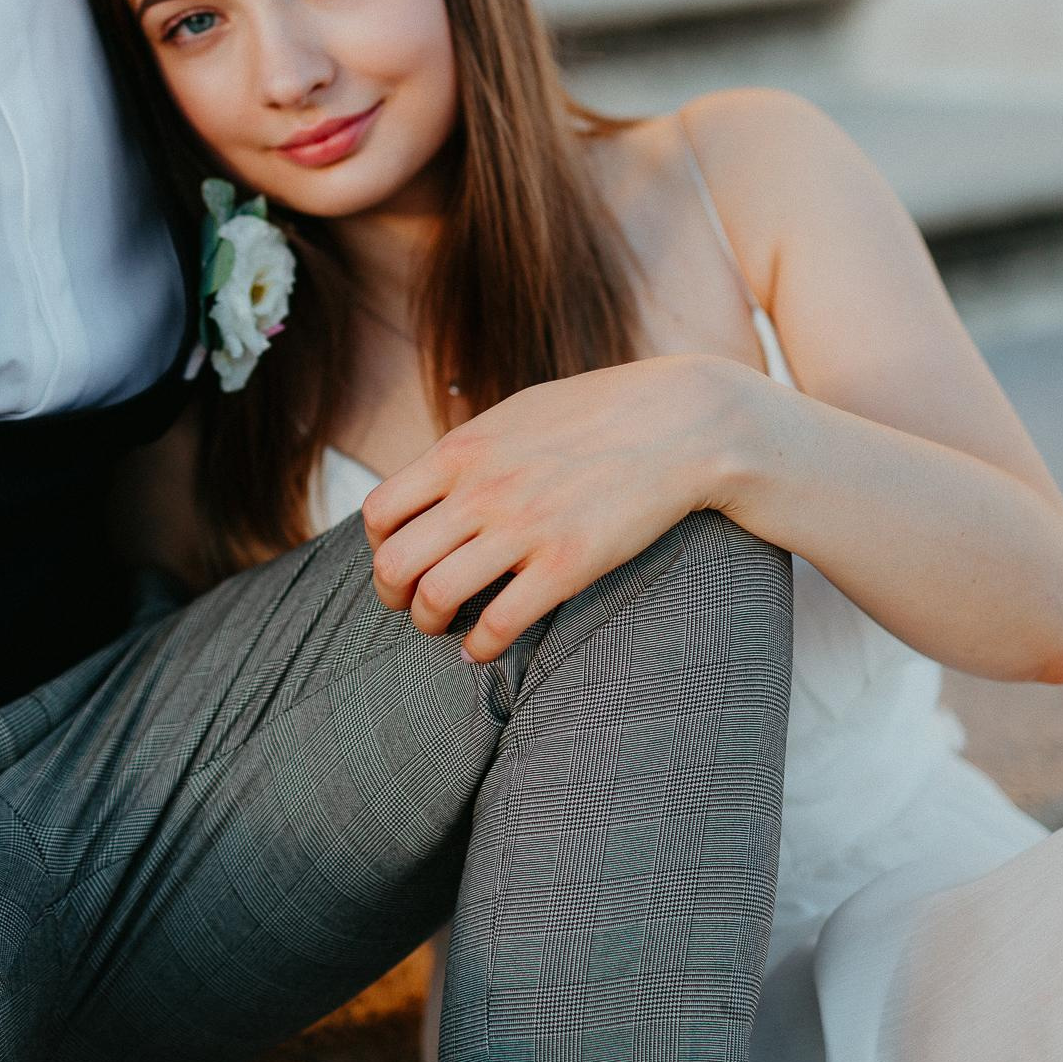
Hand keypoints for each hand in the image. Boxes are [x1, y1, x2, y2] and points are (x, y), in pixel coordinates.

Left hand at [363, 356, 750, 661]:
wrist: (682, 421)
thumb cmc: (599, 414)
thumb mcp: (517, 414)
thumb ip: (470, 450)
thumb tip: (432, 484)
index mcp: (462, 451)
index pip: (380, 514)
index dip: (380, 548)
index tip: (404, 559)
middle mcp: (481, 490)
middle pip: (394, 564)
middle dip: (393, 597)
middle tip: (413, 605)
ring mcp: (523, 528)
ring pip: (435, 598)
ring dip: (430, 624)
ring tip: (446, 627)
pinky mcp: (568, 564)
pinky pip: (497, 625)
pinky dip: (478, 648)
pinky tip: (484, 648)